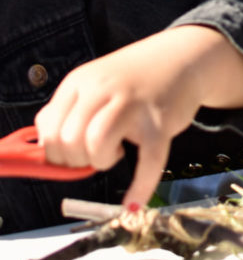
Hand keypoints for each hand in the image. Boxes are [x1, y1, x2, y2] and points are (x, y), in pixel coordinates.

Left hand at [35, 25, 242, 208]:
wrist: (182, 56)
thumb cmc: (133, 79)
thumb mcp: (93, 84)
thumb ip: (68, 111)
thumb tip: (44, 151)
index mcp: (79, 82)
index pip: (48, 129)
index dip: (54, 153)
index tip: (70, 156)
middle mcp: (103, 89)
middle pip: (69, 140)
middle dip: (77, 160)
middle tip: (95, 152)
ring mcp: (133, 104)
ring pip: (97, 145)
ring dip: (100, 162)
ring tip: (114, 152)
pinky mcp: (160, 121)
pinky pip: (147, 162)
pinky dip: (139, 187)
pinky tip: (132, 203)